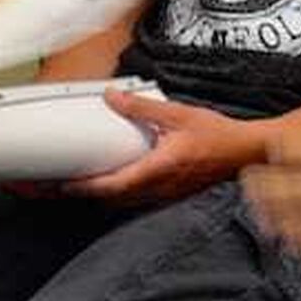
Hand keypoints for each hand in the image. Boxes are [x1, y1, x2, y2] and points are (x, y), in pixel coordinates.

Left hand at [61, 90, 271, 205]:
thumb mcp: (178, 113)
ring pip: (122, 202)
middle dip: (82, 194)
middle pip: (111, 199)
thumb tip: (112, 98)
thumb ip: (142, 107)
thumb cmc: (218, 136)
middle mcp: (159, 188)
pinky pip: (135, 198)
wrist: (246, 153)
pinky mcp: (169, 193)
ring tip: (74, 185)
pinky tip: (109, 183)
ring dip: (97, 195)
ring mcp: (164, 194)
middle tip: (54, 187)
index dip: (84, 188)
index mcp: (159, 169)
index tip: (60, 185)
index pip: (113, 185)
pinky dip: (116, 193)